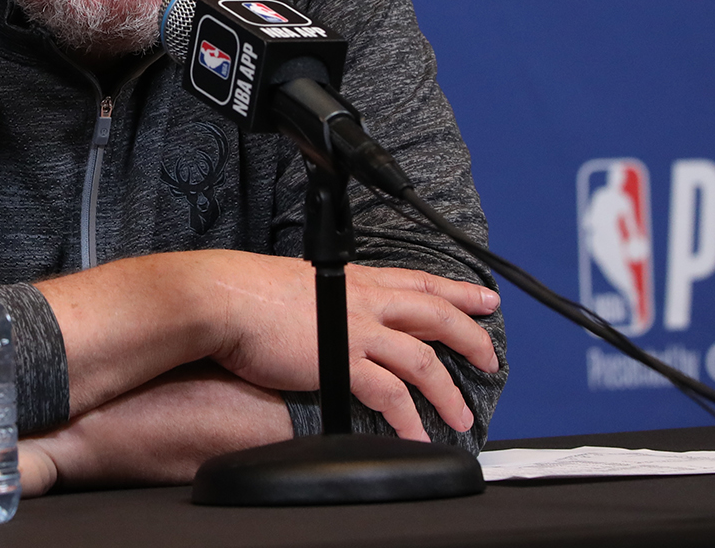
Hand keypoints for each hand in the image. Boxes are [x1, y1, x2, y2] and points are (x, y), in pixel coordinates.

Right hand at [204, 254, 499, 439]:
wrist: (224, 299)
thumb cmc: (248, 291)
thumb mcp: (301, 282)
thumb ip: (326, 296)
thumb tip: (327, 312)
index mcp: (355, 279)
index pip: (419, 282)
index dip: (457, 292)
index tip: (485, 299)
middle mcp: (364, 300)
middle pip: (436, 316)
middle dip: (470, 338)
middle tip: (491, 358)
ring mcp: (357, 330)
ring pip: (423, 360)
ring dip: (448, 391)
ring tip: (462, 416)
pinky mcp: (342, 361)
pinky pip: (389, 395)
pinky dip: (409, 419)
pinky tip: (417, 436)